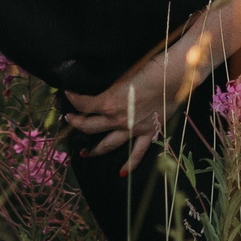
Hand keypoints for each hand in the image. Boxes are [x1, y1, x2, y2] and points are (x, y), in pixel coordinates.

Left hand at [64, 42, 197, 174]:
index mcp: (108, 102)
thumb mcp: (121, 72)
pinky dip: (130, 164)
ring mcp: (132, 128)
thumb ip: (107, 84)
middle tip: (69, 122)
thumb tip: (95, 82)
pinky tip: (121, 173)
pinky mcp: (148, 132)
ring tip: (83, 153)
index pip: (83, 103)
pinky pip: (138, 153)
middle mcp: (117, 119)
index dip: (72, 98)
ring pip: (108, 144)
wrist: (173, 75)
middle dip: (76, 124)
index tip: (67, 93)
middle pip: (89, 126)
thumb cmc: (148, 67)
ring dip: (94, 150)